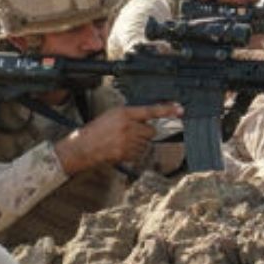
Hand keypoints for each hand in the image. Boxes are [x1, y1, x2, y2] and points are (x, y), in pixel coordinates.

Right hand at [55, 103, 179, 171]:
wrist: (84, 146)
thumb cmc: (97, 130)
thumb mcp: (112, 114)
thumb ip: (130, 115)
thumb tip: (147, 120)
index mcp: (124, 113)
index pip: (150, 110)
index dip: (166, 109)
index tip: (180, 109)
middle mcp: (127, 126)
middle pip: (151, 131)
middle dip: (145, 133)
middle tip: (132, 134)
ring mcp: (127, 141)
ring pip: (146, 144)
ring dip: (138, 144)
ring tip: (122, 142)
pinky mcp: (126, 153)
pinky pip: (139, 154)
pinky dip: (133, 153)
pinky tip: (121, 149)